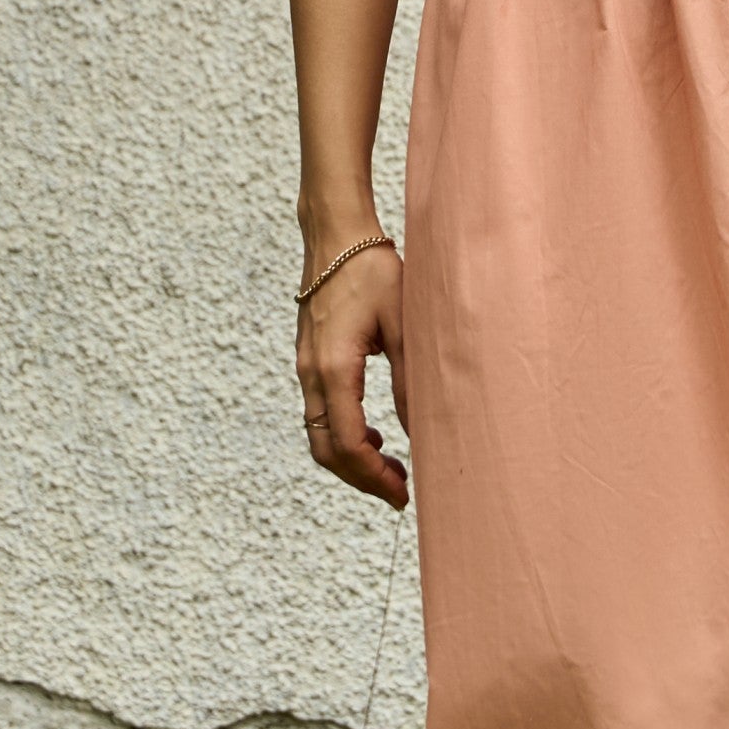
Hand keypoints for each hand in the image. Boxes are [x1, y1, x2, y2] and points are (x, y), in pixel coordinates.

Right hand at [296, 240, 408, 504]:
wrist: (335, 235)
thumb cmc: (373, 270)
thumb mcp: (404, 323)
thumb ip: (410, 380)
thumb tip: (422, 432)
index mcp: (334, 369)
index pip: (348, 443)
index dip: (374, 477)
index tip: (403, 493)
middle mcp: (311, 374)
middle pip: (326, 450)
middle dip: (361, 479)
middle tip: (400, 493)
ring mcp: (306, 369)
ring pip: (318, 436)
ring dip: (351, 460)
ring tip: (391, 470)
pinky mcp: (309, 362)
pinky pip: (318, 415)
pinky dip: (343, 436)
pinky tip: (375, 435)